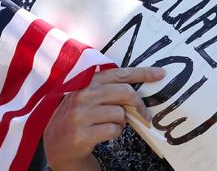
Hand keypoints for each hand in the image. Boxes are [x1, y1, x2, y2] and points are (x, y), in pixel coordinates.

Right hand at [43, 66, 166, 168]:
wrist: (56, 145)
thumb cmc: (79, 118)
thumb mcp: (88, 98)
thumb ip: (109, 90)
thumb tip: (139, 90)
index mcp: (86, 83)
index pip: (119, 74)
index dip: (142, 73)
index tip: (160, 74)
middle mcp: (82, 96)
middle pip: (124, 93)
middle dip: (138, 105)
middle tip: (145, 115)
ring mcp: (80, 115)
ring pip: (120, 113)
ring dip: (121, 121)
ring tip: (109, 124)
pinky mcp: (82, 134)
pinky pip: (114, 130)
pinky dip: (115, 133)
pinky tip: (103, 134)